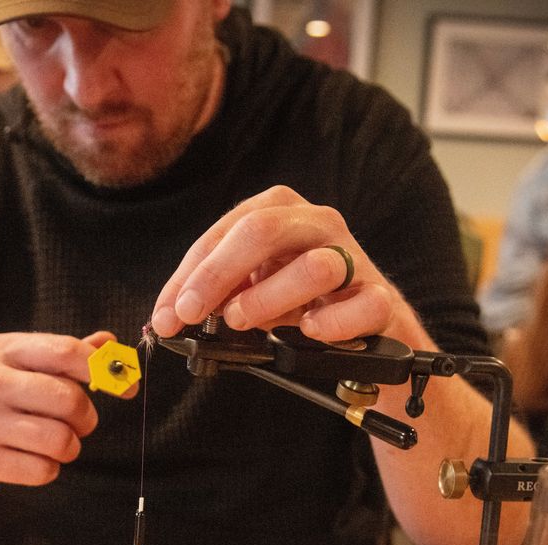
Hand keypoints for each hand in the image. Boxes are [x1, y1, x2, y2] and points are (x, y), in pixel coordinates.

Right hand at [0, 330, 127, 496]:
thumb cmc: (2, 402)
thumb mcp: (27, 368)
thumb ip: (69, 356)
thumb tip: (111, 343)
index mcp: (3, 349)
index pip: (67, 351)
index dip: (104, 370)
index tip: (126, 388)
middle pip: (69, 399)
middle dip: (86, 418)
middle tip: (80, 424)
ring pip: (60, 439)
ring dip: (70, 447)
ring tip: (56, 444)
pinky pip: (42, 470)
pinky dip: (48, 470)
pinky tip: (32, 461)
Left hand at [150, 185, 406, 341]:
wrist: (365, 327)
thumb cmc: (300, 301)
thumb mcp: (253, 287)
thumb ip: (218, 293)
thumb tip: (172, 312)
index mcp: (281, 212)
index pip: (226, 231)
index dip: (189, 275)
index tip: (167, 313)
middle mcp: (318, 224)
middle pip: (262, 231)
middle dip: (217, 275)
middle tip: (191, 313)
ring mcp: (353, 259)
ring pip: (314, 267)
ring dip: (269, 297)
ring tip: (244, 321)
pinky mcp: (380, 298)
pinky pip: (363, 305)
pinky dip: (331, 321)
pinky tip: (309, 330)